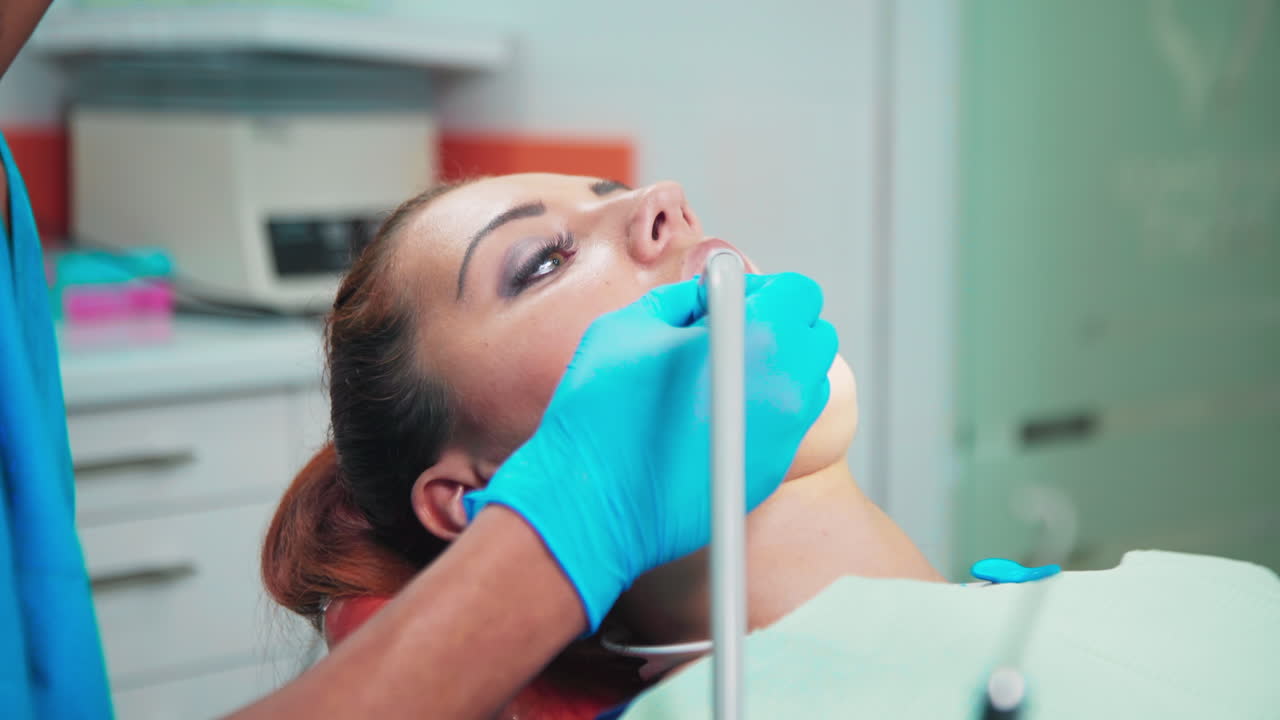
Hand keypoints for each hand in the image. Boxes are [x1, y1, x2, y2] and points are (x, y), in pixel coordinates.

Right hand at [464, 273, 836, 630]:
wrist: (592, 503)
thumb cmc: (601, 412)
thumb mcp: (630, 324)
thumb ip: (684, 298)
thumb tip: (711, 297)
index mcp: (757, 339)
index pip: (800, 292)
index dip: (764, 290)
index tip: (731, 301)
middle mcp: (786, 387)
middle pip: (816, 336)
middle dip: (781, 326)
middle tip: (730, 334)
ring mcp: (784, 436)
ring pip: (809, 383)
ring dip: (778, 370)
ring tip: (720, 379)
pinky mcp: (773, 472)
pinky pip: (788, 425)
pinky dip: (765, 411)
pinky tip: (713, 418)